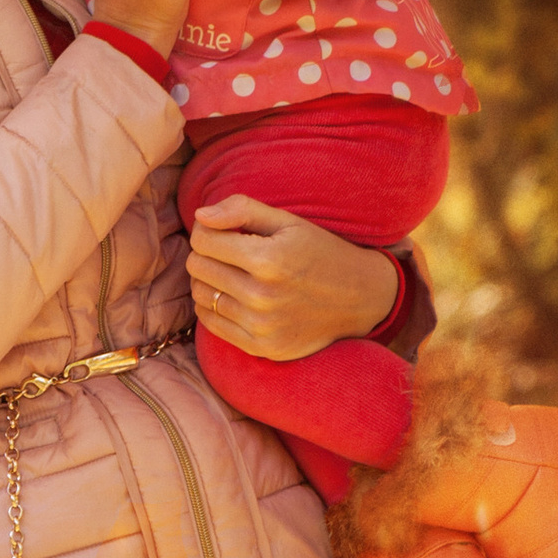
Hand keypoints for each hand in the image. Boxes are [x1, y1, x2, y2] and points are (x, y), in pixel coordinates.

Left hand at [187, 196, 403, 358]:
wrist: (360, 298)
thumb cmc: (320, 252)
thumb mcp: (287, 221)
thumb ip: (241, 210)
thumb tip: (199, 216)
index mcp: (268, 260)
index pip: (202, 240)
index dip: (206, 230)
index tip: (221, 230)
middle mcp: (262, 296)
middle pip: (198, 268)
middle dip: (205, 253)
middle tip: (227, 250)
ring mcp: (261, 327)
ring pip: (200, 296)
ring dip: (207, 280)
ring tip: (229, 272)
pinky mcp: (262, 348)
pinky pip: (211, 324)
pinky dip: (212, 307)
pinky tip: (230, 295)